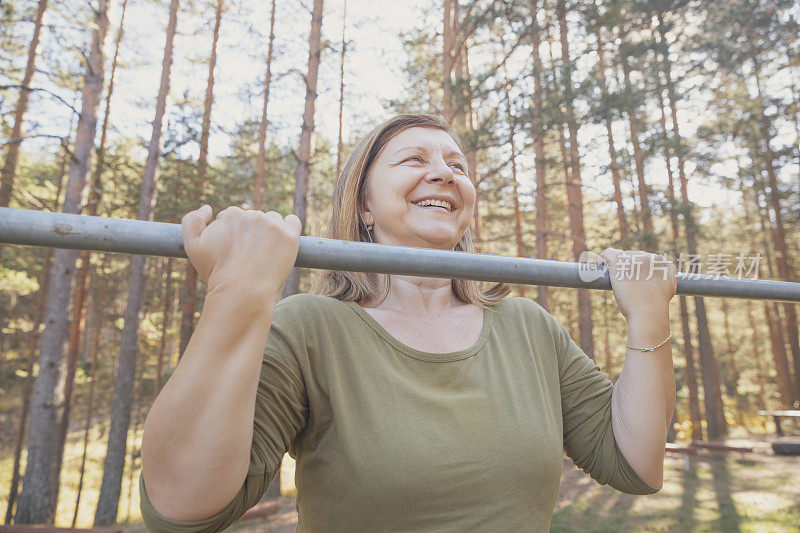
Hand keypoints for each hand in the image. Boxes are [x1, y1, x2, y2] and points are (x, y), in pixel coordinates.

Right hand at [181, 205, 301, 299]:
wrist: (242, 291)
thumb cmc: (216, 272)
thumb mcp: (192, 246)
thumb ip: (191, 221)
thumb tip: (208, 208)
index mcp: (231, 214)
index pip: (234, 218)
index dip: (233, 234)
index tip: (234, 250)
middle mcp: (253, 215)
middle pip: (254, 219)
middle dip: (251, 232)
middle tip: (249, 254)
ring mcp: (273, 225)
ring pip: (273, 220)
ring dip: (270, 230)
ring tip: (264, 252)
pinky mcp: (290, 236)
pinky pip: (293, 221)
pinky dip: (289, 227)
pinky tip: (283, 240)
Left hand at [599, 248, 676, 319]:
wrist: (649, 311)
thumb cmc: (658, 303)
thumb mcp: (671, 284)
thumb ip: (669, 272)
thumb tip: (665, 264)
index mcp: (657, 260)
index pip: (645, 257)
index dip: (639, 266)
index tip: (634, 275)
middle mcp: (644, 256)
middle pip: (632, 256)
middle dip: (628, 266)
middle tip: (624, 281)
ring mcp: (630, 259)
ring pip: (620, 256)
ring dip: (616, 264)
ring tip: (613, 276)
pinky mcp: (617, 264)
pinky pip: (607, 254)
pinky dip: (602, 258)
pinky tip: (601, 266)